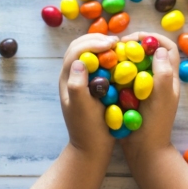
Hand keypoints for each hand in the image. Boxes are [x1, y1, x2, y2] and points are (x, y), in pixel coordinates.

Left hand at [59, 33, 118, 160]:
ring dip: (101, 45)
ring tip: (118, 46)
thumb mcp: (82, 109)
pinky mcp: (91, 85)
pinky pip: (97, 63)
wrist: (91, 149)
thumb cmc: (88, 129)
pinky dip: (106, 56)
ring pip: (88, 53)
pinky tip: (120, 59)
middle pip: (79, 47)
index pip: (76, 51)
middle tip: (115, 41)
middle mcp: (71, 76)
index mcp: (67, 79)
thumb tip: (80, 62)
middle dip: (96, 39)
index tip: (111, 43)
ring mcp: (81, 80)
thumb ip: (77, 86)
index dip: (92, 43)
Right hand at [118, 31, 180, 165]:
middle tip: (118, 45)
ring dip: (124, 57)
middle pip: (150, 52)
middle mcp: (159, 80)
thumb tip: (159, 50)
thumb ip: (163, 73)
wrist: (145, 151)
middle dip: (135, 45)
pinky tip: (105, 71)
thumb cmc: (155, 124)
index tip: (134, 38)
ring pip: (136, 63)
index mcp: (170, 78)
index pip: (167, 48)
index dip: (153, 38)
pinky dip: (117, 71)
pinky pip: (126, 77)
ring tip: (110, 56)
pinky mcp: (133, 96)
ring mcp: (146, 88)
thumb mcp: (162, 98)